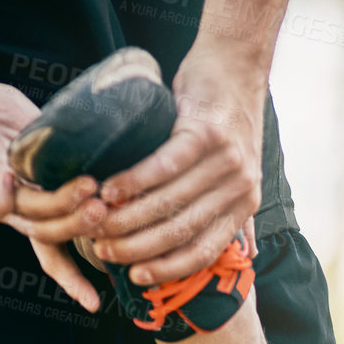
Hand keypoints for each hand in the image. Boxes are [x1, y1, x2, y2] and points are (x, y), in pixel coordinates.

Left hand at [0, 77, 107, 311]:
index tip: (95, 303)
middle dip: (81, 228)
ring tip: (86, 187)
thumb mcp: (47, 134)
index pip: (58, 249)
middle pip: (52, 236)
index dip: (75, 278)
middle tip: (103, 210)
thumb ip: (72, 152)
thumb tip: (110, 159)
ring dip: (60, 207)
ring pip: (31, 222)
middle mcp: (17, 211)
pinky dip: (0, 198)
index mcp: (37, 203)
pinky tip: (9, 175)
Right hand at [87, 45, 264, 284]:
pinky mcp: (205, 132)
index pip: (203, 250)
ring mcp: (225, 160)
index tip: (135, 278)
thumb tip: (245, 252)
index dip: (167, 269)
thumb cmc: (226, 121)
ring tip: (98, 220)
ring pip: (167, 201)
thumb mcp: (239, 173)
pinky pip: (163, 166)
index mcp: (245, 204)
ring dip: (127, 216)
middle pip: (180, 230)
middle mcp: (240, 186)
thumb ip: (238, 212)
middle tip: (103, 249)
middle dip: (137, 247)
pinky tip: (109, 189)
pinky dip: (132, 181)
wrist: (236, 65)